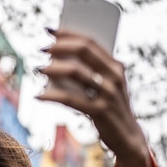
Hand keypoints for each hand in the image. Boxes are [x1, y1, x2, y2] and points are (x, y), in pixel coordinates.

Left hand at [37, 29, 152, 166]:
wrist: (128, 137)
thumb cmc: (111, 107)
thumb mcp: (107, 86)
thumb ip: (91, 71)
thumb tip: (57, 57)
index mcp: (116, 66)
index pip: (90, 42)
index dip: (68, 33)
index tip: (49, 30)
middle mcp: (114, 76)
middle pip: (82, 51)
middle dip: (59, 47)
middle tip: (42, 49)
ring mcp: (108, 94)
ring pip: (74, 72)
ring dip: (52, 69)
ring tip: (38, 69)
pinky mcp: (99, 111)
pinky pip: (69, 99)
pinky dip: (51, 96)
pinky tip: (38, 96)